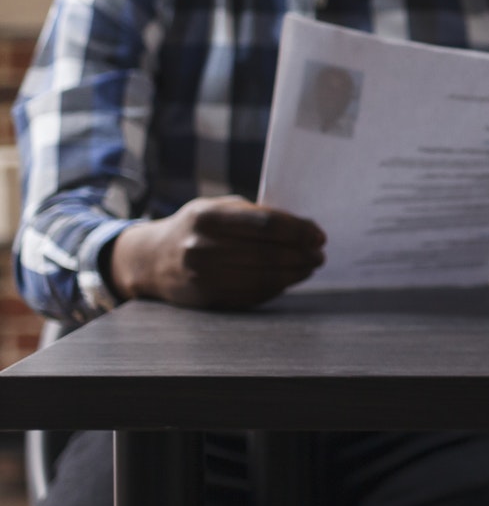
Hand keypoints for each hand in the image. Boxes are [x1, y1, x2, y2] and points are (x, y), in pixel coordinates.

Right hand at [107, 196, 324, 309]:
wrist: (151, 258)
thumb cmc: (198, 227)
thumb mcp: (218, 208)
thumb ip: (254, 214)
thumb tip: (302, 228)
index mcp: (207, 217)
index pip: (265, 224)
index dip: (298, 230)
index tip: (319, 235)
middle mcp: (201, 246)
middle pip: (267, 253)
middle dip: (301, 254)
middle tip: (320, 254)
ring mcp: (202, 275)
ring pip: (262, 277)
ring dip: (295, 273)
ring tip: (311, 266)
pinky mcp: (206, 297)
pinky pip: (251, 294)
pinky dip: (277, 287)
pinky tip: (290, 279)